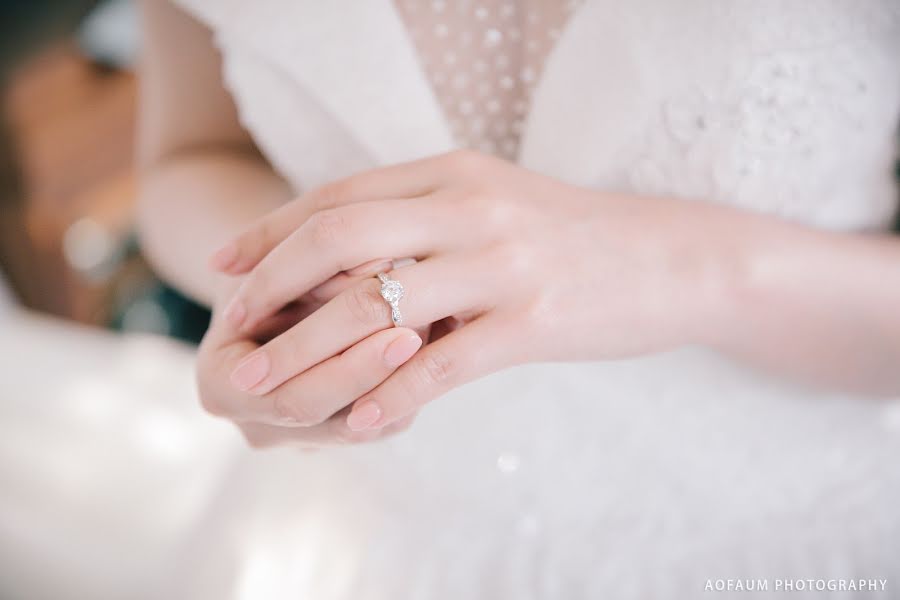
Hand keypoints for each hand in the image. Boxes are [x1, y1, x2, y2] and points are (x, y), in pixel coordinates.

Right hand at [196, 277, 421, 448]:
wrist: (275, 280)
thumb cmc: (271, 262)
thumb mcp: (284, 257)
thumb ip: (322, 269)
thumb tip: (383, 266)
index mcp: (220, 385)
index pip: (287, 394)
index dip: (341, 366)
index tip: (390, 324)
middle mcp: (256, 425)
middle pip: (327, 417)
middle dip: (375, 372)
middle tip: (424, 329)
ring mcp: (300, 437)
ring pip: (365, 425)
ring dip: (402, 379)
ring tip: (439, 326)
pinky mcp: (341, 429)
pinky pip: (385, 419)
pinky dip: (410, 384)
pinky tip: (438, 343)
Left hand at [215, 150, 735, 431]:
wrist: (676, 258)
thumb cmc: (574, 237)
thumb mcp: (496, 205)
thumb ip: (427, 220)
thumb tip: (349, 259)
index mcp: (455, 174)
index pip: (340, 196)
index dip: (274, 231)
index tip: (228, 266)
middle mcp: (471, 206)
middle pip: (340, 237)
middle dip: (272, 284)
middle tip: (234, 329)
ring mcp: (504, 262)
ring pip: (379, 306)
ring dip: (314, 352)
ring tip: (270, 388)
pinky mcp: (535, 320)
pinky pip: (444, 363)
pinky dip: (393, 396)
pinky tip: (361, 423)